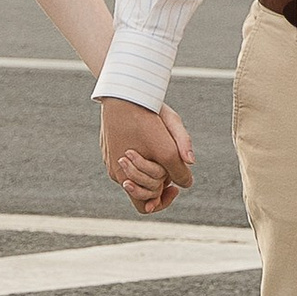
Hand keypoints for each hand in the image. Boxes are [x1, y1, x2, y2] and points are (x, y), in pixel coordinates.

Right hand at [98, 95, 193, 214]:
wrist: (122, 89)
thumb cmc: (147, 111)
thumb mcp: (171, 135)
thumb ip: (180, 160)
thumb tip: (188, 180)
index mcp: (129, 176)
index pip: (146, 206)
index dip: (163, 201)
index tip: (174, 188)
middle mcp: (116, 172)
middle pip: (141, 190)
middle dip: (158, 182)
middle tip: (171, 169)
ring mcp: (110, 160)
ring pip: (133, 175)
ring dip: (148, 169)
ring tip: (160, 150)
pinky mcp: (107, 149)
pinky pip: (125, 161)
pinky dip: (137, 157)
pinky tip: (147, 139)